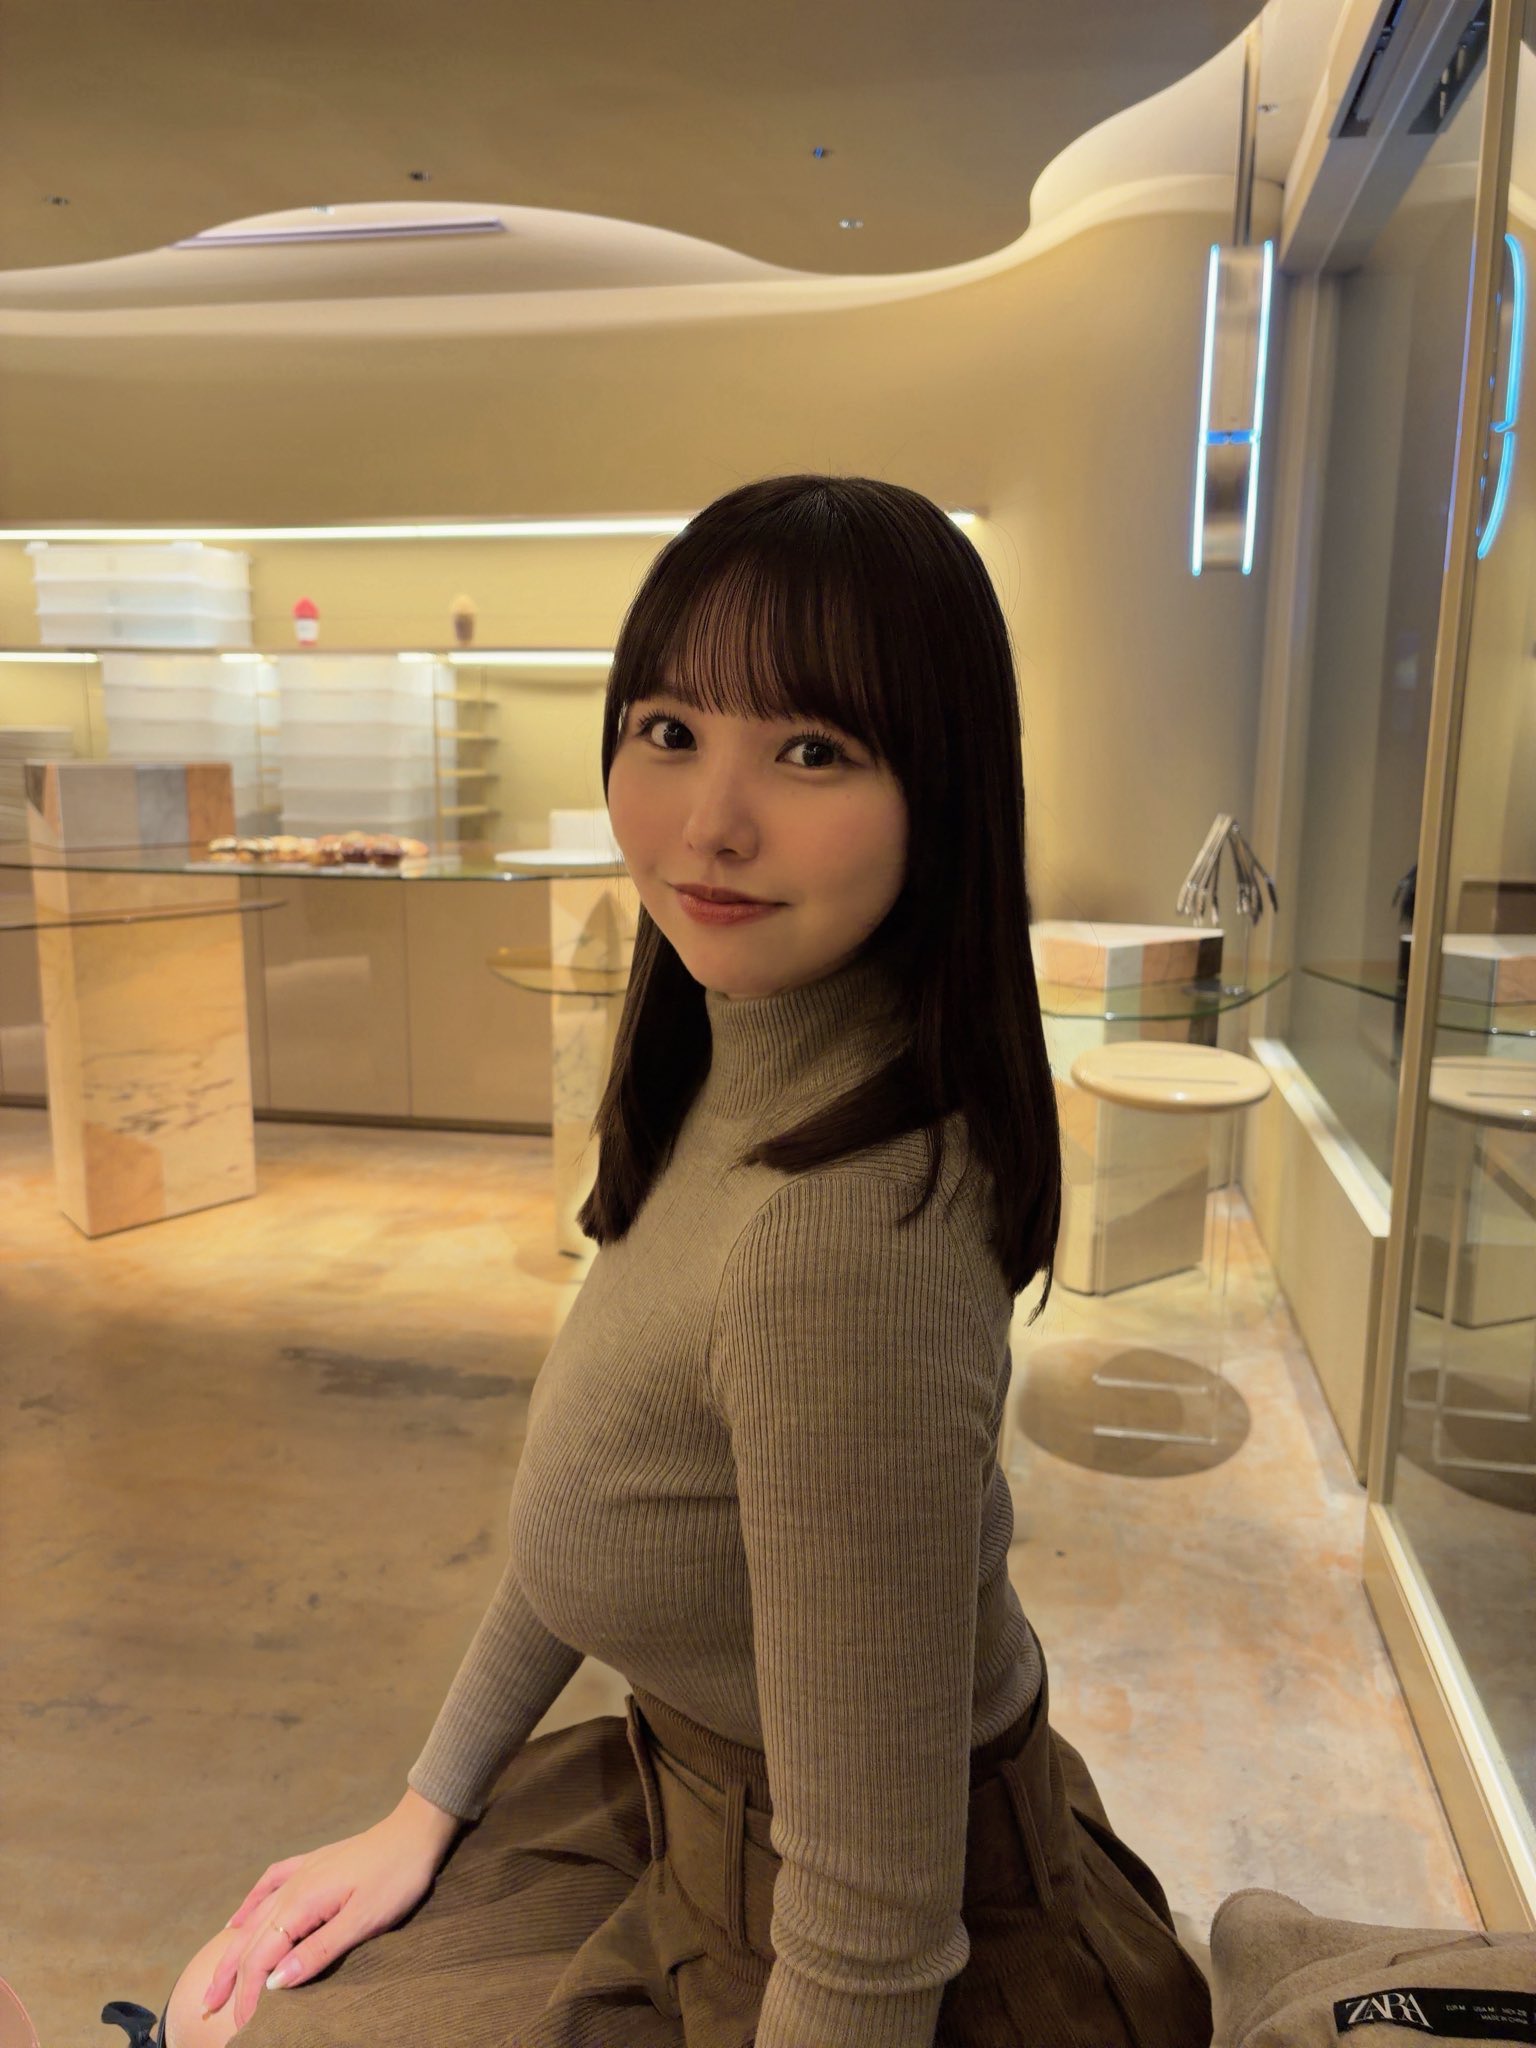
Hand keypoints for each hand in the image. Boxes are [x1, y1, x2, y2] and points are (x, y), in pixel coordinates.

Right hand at [200, 1789, 460, 2031]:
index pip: (261, 1958)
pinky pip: (268, 1886)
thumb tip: (274, 1982)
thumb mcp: (363, 1921)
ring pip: (254, 1917)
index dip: (249, 1994)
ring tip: (216, 1980)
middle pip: (250, 1939)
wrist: (416, 1831)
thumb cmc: (396, 1877)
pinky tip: (236, 1920)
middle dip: (229, 1977)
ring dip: (232, 1950)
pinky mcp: (312, 1865)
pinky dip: (248, 1906)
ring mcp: (301, 1872)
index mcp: (301, 1903)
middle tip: (208, 2010)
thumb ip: (318, 1952)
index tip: (243, 2026)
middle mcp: (292, 1886)